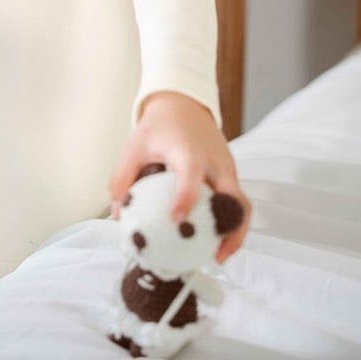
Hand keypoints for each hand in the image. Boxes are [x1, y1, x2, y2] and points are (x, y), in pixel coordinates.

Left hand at [106, 91, 251, 264]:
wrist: (184, 104)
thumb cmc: (158, 127)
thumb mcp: (134, 146)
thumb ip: (123, 179)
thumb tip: (118, 215)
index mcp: (187, 151)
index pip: (191, 173)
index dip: (186, 196)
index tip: (176, 219)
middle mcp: (214, 161)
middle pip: (232, 196)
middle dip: (229, 228)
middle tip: (214, 256)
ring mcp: (227, 168)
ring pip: (242, 203)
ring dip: (236, 232)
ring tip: (219, 257)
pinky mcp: (231, 174)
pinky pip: (237, 202)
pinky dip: (232, 223)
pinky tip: (215, 241)